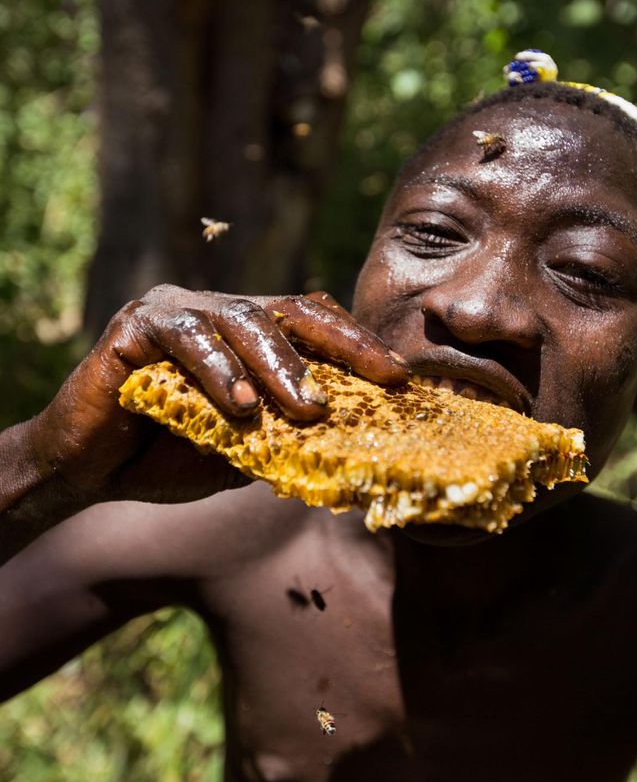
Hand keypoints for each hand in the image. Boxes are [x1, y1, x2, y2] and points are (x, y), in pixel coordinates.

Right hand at [26, 285, 408, 503]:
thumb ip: (287, 438)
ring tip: (307, 408)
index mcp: (247, 334)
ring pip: (242, 320)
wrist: (89, 470)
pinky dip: (217, 371)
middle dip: (341, 346)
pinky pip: (184, 338)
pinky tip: (240, 406)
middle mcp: (216, 311)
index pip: (314, 324)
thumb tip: (357, 450)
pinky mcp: (134, 326)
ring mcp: (175, 311)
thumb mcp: (244, 451)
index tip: (402, 378)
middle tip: (380, 381)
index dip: (360, 346)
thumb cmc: (168, 457)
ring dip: (279, 366)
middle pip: (291, 311)